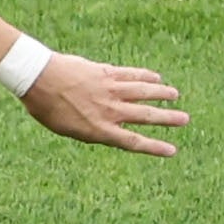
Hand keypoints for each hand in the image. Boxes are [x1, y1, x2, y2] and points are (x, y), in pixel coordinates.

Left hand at [22, 54, 188, 156]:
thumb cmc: (46, 107)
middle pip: (145, 115)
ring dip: (162, 93)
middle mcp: (109, 111)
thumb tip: (108, 129)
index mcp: (99, 129)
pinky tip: (156, 77)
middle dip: (167, 119)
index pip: (133, 142)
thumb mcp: (67, 129)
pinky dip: (146, 76)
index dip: (154, 147)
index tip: (172, 150)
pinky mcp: (106, 72)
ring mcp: (110, 90)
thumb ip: (91, 130)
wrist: (38, 78)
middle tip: (185, 120)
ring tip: (175, 95)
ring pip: (144, 92)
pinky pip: (131, 74)